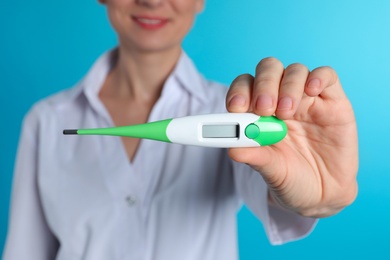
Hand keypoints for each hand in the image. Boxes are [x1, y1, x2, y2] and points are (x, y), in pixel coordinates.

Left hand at [226, 57, 357, 217]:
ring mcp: (307, 99)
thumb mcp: (270, 170)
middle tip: (263, 109)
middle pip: (268, 70)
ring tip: (286, 113)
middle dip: (263, 85)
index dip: (239, 92)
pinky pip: (326, 76)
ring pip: (295, 70)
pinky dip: (318, 77)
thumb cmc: (290, 178)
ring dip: (287, 86)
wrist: (322, 194)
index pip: (245, 87)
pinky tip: (311, 91)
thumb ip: (254, 156)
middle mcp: (281, 99)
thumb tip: (232, 149)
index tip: (236, 108)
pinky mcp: (334, 102)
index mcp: (258, 112)